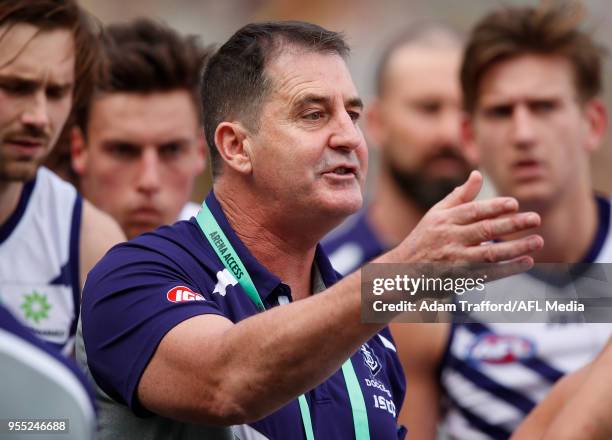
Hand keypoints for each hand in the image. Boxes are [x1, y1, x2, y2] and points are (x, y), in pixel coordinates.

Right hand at [397, 171, 542, 273]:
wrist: (402, 270)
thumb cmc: (423, 238)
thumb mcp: (436, 214)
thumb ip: (459, 196)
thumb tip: (477, 174)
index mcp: (445, 220)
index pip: (474, 211)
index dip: (494, 207)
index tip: (515, 204)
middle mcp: (449, 238)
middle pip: (485, 230)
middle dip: (512, 224)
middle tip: (536, 219)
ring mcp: (454, 259)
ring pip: (489, 253)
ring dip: (516, 248)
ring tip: (538, 241)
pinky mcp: (459, 277)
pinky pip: (488, 273)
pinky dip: (508, 269)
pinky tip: (526, 262)